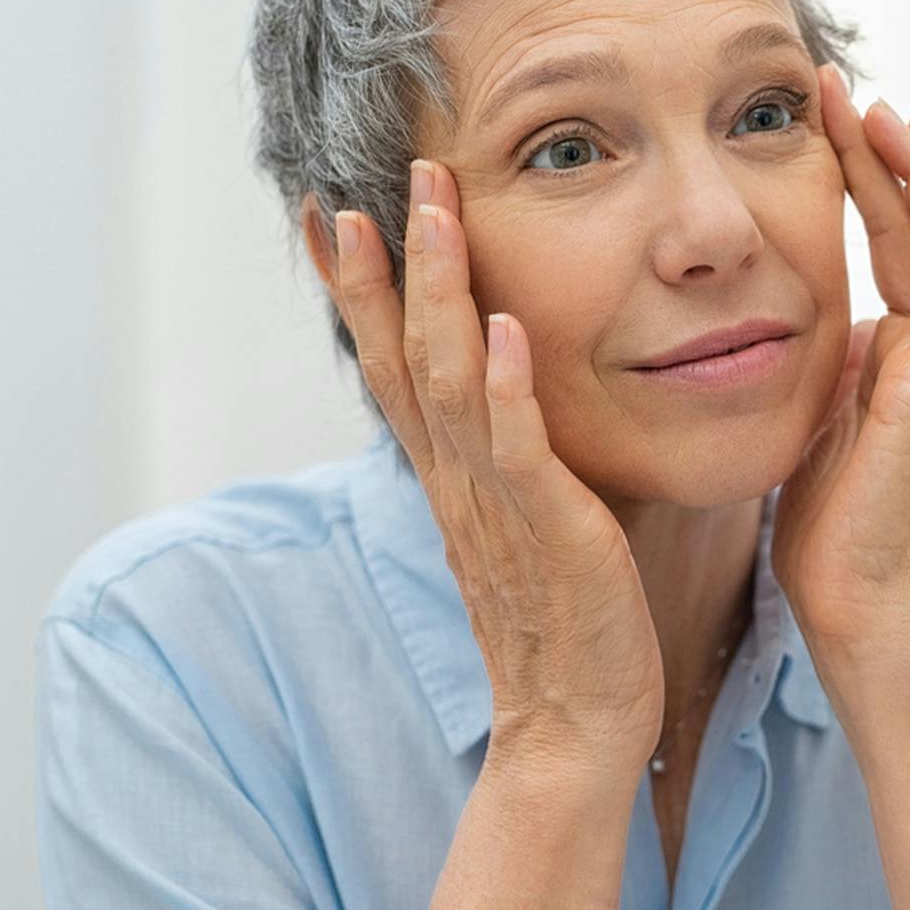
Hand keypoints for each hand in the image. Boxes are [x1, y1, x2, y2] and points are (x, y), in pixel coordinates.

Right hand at [328, 160, 662, 774]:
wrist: (578, 724)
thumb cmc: (564, 620)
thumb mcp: (522, 521)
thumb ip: (505, 456)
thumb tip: (504, 390)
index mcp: (450, 476)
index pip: (390, 365)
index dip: (360, 290)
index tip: (332, 213)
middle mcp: (457, 481)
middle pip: (401, 357)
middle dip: (385, 267)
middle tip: (366, 185)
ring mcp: (496, 505)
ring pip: (449, 381)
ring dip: (439, 294)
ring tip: (434, 213)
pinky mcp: (551, 531)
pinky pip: (519, 450)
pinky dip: (505, 388)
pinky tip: (501, 329)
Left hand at [771, 66, 909, 667]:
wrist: (858, 601)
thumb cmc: (829, 529)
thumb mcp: (815, 421)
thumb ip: (823, 367)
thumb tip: (811, 325)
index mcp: (896, 353)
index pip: (890, 242)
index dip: (866, 177)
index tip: (836, 117)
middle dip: (887, 152)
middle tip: (853, 88)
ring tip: (888, 109)